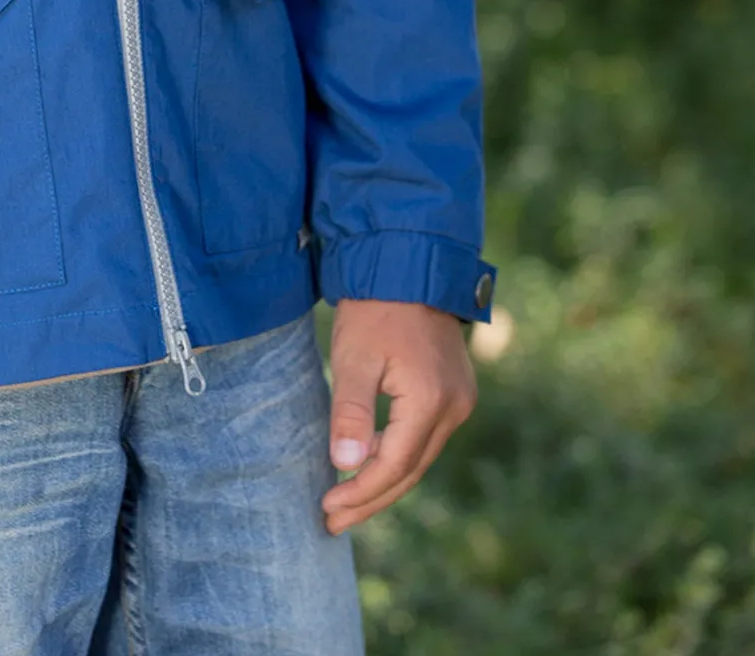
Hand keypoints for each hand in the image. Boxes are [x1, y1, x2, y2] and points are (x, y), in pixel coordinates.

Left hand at [320, 298, 475, 535]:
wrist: (408, 267)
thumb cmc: (375, 309)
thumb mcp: (354, 357)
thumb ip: (351, 413)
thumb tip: (346, 464)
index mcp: (431, 400)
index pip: (395, 465)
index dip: (361, 493)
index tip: (327, 509)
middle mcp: (454, 407)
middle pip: (411, 470)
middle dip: (370, 499)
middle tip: (332, 521)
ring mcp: (459, 400)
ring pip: (419, 458)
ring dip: (384, 481)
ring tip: (345, 502)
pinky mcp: (454, 393)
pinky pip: (424, 439)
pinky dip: (397, 457)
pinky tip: (369, 465)